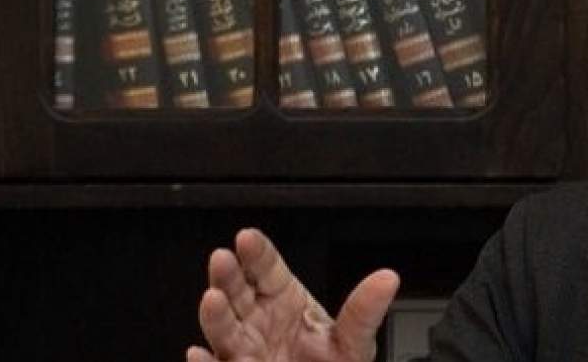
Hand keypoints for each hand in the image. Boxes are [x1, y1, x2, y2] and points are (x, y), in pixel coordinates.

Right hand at [187, 228, 399, 361]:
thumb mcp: (354, 341)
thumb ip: (364, 311)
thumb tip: (388, 279)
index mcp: (284, 300)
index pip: (266, 268)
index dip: (256, 252)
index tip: (247, 238)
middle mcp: (258, 321)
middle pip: (237, 291)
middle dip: (228, 274)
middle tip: (222, 259)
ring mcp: (244, 350)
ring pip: (223, 328)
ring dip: (215, 314)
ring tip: (213, 299)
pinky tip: (199, 355)